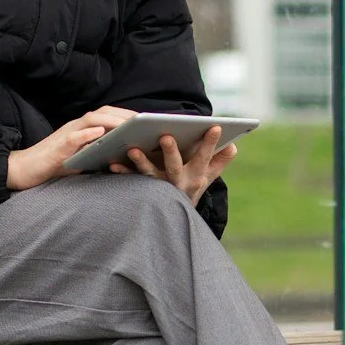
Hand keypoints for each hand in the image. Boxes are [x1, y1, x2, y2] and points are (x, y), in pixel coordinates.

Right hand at [5, 106, 136, 191]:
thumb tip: (123, 156)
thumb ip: (98, 153)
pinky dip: (86, 133)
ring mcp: (66, 134)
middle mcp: (76, 127)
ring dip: (111, 120)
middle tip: (145, 120)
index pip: (107, 116)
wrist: (24, 169)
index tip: (146, 120)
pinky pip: (73, 137)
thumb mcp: (82, 158)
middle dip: (125, 115)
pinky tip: (100, 132)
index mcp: (83, 129)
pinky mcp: (57, 147)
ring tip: (129, 124)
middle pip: (103, 112)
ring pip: (91, 120)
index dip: (127, 115)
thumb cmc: (54, 164)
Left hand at [113, 125, 236, 203]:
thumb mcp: (208, 177)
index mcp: (195, 175)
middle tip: (166, 136)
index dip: (210, 143)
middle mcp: (177, 182)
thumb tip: (233, 147)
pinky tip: (112, 163)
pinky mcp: (142, 190)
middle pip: (175, 166)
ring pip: (150, 174)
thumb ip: (219, 162)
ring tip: (132, 149)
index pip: (205, 157)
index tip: (215, 126)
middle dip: (171, 151)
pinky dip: (122, 172)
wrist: (173, 218)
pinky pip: (131, 180)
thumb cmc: (190, 187)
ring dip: (141, 161)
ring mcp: (159, 187)